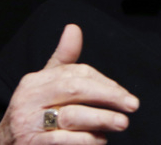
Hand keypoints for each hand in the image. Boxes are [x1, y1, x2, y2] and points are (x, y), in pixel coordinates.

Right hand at [0, 24, 138, 143]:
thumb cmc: (34, 112)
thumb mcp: (45, 84)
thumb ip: (63, 59)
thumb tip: (74, 27)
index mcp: (35, 81)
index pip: (76, 73)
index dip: (104, 82)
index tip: (124, 94)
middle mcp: (28, 99)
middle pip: (75, 90)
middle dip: (108, 96)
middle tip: (132, 105)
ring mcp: (28, 123)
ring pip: (71, 116)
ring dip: (101, 119)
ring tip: (122, 123)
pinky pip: (63, 140)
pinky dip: (86, 140)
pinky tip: (100, 139)